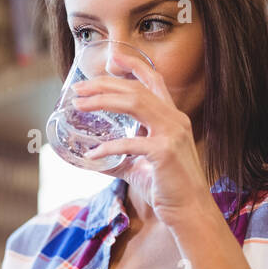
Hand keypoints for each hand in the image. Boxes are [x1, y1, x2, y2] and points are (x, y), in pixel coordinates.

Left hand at [69, 49, 217, 229]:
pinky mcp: (165, 152)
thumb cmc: (167, 188)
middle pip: (135, 89)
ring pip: (134, 103)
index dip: (133, 64)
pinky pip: (130, 143)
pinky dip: (107, 148)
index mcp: (171, 117)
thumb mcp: (139, 167)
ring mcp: (171, 134)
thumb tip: (92, 158)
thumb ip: (120, 158)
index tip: (112, 57)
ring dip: (102, 101)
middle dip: (104, 84)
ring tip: (78, 105)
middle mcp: (174, 119)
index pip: (153, 80)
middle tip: (78, 88)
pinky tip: (91, 155)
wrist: (189, 211)